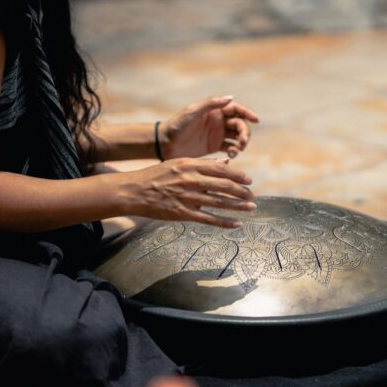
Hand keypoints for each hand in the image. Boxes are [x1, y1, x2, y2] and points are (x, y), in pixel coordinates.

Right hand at [118, 157, 255, 227]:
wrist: (134, 191)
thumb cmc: (157, 176)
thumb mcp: (178, 163)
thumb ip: (202, 164)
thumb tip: (225, 162)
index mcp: (189, 165)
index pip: (220, 169)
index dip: (237, 175)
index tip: (249, 180)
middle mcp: (190, 180)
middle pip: (223, 185)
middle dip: (241, 191)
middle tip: (252, 195)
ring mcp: (186, 197)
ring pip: (218, 202)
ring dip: (237, 205)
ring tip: (251, 207)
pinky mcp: (182, 213)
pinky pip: (208, 219)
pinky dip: (224, 222)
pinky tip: (237, 223)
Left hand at [160, 96, 259, 159]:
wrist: (165, 143)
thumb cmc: (177, 125)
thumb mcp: (192, 111)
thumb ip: (211, 103)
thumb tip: (231, 97)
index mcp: (215, 110)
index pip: (236, 109)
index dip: (248, 113)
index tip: (256, 119)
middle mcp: (218, 121)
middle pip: (240, 125)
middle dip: (245, 133)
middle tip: (242, 143)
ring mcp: (217, 134)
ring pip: (237, 137)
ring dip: (241, 143)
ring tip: (236, 150)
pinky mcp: (213, 147)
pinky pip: (229, 148)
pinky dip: (234, 152)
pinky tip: (230, 156)